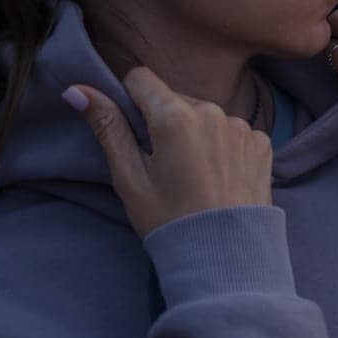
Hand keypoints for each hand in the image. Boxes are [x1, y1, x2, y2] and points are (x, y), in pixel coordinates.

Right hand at [64, 66, 273, 238]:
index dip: (130, 101)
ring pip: (205, 115)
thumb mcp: (129, 177)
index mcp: (174, 116)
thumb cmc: (169, 220)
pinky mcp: (261, 143)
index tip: (134, 133)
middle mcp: (213, 111)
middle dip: (164, 122)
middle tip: (165, 165)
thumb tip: (76, 90)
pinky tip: (220, 177)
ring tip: (194, 175)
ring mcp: (241, 127)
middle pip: (175, 99)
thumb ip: (107, 127)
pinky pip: (233, 132)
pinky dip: (223, 147)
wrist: (225, 257)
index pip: (141, 79)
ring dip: (196, 133)